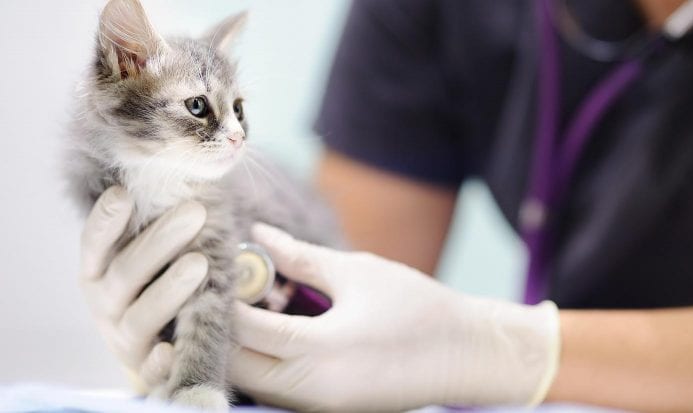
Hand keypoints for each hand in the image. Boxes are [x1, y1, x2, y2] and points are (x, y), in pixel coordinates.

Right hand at [79, 186, 207, 393]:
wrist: (158, 342)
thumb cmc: (156, 281)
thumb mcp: (151, 254)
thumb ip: (158, 224)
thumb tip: (192, 179)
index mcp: (98, 271)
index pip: (95, 243)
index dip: (106, 220)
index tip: (124, 194)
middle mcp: (104, 303)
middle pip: (126, 272)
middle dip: (161, 240)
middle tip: (195, 211)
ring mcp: (124, 337)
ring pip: (142, 315)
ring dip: (170, 289)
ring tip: (200, 264)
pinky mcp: (146, 368)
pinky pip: (151, 367)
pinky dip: (158, 360)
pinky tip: (171, 350)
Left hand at [228, 223, 560, 411]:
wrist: (467, 354)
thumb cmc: (419, 308)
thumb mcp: (358, 273)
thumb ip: (299, 258)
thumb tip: (258, 236)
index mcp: (320, 351)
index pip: (244, 331)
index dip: (223, 300)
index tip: (216, 270)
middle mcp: (313, 390)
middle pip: (238, 368)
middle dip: (222, 332)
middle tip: (223, 292)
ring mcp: (321, 407)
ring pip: (254, 384)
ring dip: (242, 351)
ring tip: (249, 310)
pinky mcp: (330, 411)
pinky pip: (279, 392)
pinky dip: (266, 365)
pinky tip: (274, 333)